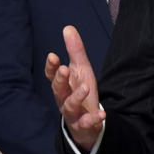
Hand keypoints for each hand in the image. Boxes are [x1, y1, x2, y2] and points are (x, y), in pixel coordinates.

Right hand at [45, 25, 103, 150]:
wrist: (87, 123)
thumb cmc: (80, 92)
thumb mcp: (81, 70)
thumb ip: (75, 51)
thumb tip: (68, 28)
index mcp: (63, 85)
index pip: (52, 76)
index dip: (51, 67)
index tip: (53, 56)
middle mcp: (64, 99)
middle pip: (58, 90)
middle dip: (60, 80)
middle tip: (64, 69)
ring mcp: (73, 114)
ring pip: (69, 106)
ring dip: (76, 97)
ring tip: (85, 87)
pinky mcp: (84, 125)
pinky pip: (86, 123)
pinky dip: (93, 119)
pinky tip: (102, 114)